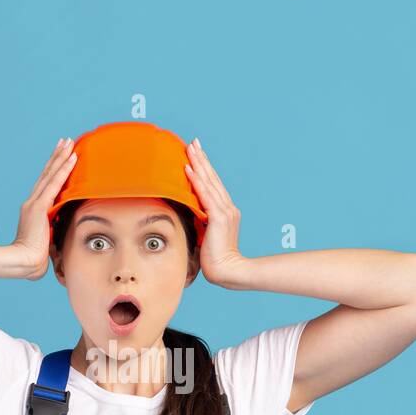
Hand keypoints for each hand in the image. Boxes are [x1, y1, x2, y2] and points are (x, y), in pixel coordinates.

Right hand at [10, 137, 76, 279]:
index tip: (61, 156)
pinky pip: (55, 184)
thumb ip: (50, 235)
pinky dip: (64, 170)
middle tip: (65, 141)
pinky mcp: (40, 207)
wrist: (23, 262)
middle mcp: (33, 203)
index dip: (54, 170)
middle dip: (57, 157)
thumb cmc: (32, 259)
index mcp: (34, 210)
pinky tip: (72, 158)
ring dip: (61, 158)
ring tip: (69, 143)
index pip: (46, 185)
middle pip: (47, 174)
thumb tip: (56, 239)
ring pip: (51, 175)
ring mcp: (35, 204)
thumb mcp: (45, 242)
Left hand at [184, 137, 246, 285]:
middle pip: (212, 178)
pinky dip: (196, 182)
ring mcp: (224, 212)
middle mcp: (227, 207)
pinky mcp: (218, 218)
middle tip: (193, 142)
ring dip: (198, 164)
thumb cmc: (213, 258)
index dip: (204, 168)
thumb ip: (199, 219)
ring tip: (189, 149)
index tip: (196, 153)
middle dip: (201, 159)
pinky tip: (188, 170)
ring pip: (208, 183)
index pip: (212, 185)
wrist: (226, 271)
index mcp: (225, 211)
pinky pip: (205, 196)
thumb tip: (189, 210)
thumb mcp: (204, 233)